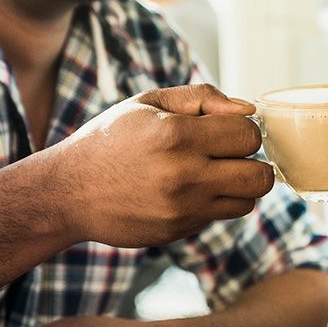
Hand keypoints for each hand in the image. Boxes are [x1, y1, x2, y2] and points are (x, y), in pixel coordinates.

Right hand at [55, 84, 273, 246]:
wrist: (67, 192)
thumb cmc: (112, 140)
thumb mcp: (149, 103)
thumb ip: (202, 98)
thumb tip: (248, 108)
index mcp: (177, 135)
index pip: (248, 134)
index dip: (242, 129)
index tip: (224, 129)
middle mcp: (184, 175)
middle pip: (260, 175)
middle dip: (252, 161)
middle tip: (230, 154)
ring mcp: (183, 207)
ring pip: (248, 199)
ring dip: (240, 184)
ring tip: (216, 172)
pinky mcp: (180, 229)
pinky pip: (223, 215)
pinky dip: (218, 202)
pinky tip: (193, 190)